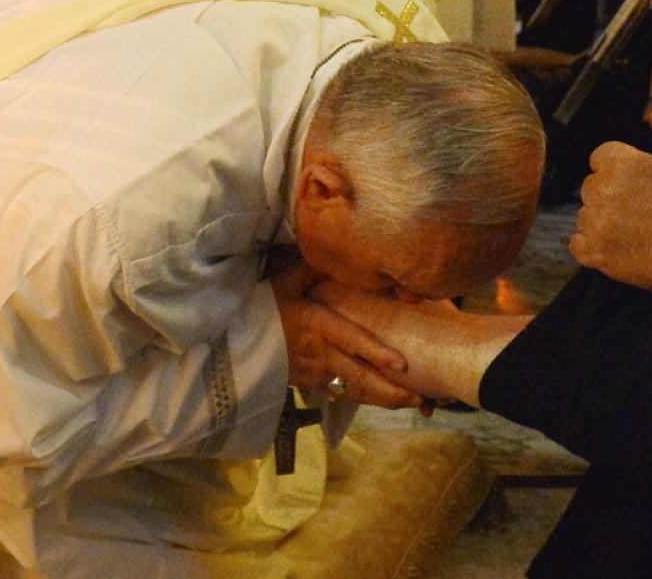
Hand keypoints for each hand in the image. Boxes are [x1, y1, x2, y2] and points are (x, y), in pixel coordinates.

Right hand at [270, 258, 420, 409]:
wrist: (230, 341)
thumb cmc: (260, 307)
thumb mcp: (285, 281)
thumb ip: (315, 268)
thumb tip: (341, 249)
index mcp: (317, 325)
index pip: (352, 341)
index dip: (376, 353)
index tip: (401, 365)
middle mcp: (321, 353)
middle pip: (359, 377)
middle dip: (390, 390)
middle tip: (421, 399)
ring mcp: (315, 372)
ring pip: (353, 389)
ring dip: (382, 399)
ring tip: (411, 403)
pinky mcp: (308, 383)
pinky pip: (340, 391)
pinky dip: (362, 396)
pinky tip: (383, 400)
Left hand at [569, 141, 651, 291]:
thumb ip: (649, 162)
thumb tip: (637, 166)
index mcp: (621, 164)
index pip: (600, 157)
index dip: (612, 167)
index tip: (624, 179)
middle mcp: (602, 190)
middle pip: (591, 187)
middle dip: (607, 195)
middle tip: (632, 208)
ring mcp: (595, 222)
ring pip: (585, 216)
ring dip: (600, 221)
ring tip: (628, 231)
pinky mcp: (594, 251)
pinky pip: (578, 244)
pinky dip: (590, 245)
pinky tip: (610, 246)